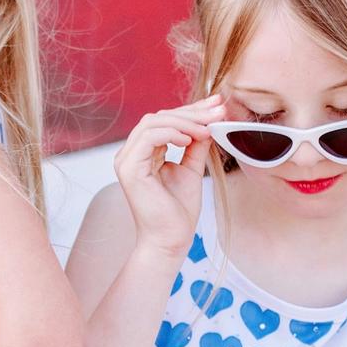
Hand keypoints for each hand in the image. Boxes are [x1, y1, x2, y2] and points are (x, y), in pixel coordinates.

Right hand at [112, 99, 224, 259]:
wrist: (170, 240)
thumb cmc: (178, 212)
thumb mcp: (192, 169)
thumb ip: (196, 144)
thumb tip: (209, 121)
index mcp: (143, 153)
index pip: (165, 121)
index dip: (192, 110)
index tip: (217, 105)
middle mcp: (130, 153)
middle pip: (159, 116)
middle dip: (192, 111)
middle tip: (219, 111)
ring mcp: (127, 160)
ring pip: (153, 122)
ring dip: (185, 121)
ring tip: (208, 128)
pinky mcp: (129, 168)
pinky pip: (149, 137)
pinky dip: (172, 133)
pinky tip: (191, 139)